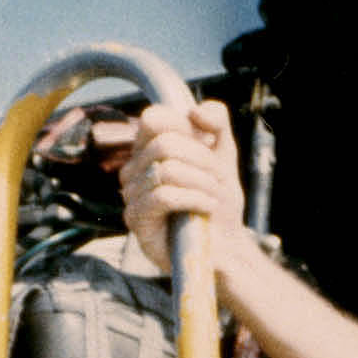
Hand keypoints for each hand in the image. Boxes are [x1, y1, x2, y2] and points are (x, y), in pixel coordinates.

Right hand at [107, 99, 247, 284]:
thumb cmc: (218, 201)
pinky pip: (163, 196)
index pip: (154, 119)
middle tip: (219, 179)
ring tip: (216, 196)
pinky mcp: (136, 220)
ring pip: (166, 171)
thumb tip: (194, 111)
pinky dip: (193, 199)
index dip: (186, 128)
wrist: (225, 246)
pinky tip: (208, 207)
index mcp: (148, 150)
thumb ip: (216, 122)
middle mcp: (133, 169)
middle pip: (164, 144)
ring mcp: (131, 195)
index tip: (209, 147)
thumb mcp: (223, 154)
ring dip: (202, 182)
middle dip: (202, 160)